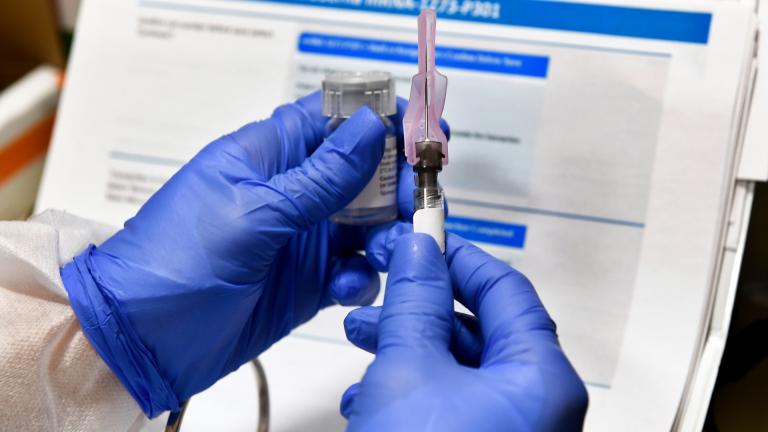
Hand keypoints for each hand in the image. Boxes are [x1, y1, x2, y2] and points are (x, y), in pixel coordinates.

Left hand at [59, 92, 445, 416]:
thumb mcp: (254, 211)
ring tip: (387, 251)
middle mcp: (289, 193)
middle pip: (361, 172)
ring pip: (367, 223)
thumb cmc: (176, 260)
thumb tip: (370, 127)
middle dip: (393, 185)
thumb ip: (320, 176)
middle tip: (412, 203)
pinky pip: (355, 270)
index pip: (330, 120)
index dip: (376, 121)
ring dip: (387, 234)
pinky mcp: (309, 281)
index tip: (418, 134)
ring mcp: (301, 238)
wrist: (143, 339)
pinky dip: (362, 277)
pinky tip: (347, 288)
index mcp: (266, 156)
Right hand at [342, 228, 588, 430]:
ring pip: (458, 369)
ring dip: (406, 348)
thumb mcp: (408, 371)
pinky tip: (368, 396)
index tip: (422, 239)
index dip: (459, 257)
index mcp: (540, 379)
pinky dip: (410, 391)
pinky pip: (450, 406)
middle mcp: (537, 407)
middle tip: (384, 284)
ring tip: (361, 337)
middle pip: (480, 329)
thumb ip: (415, 303)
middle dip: (421, 307)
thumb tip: (418, 253)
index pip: (506, 289)